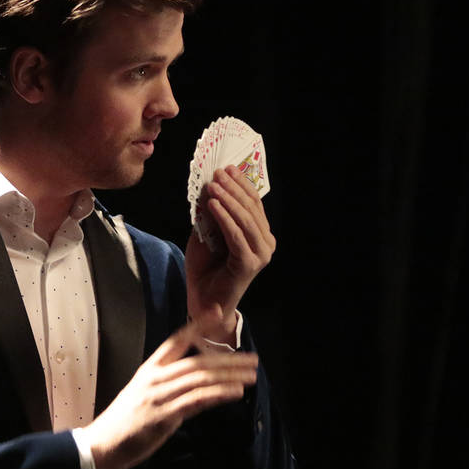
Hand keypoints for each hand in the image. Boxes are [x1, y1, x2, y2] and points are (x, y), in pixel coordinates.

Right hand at [80, 314, 258, 468]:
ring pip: (201, 378)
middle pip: (198, 361)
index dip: (198, 325)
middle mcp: (155, 378)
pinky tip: (235, 392)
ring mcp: (159, 396)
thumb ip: (167, 384)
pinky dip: (218, 394)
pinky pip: (196, 400)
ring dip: (229, 376)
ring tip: (251, 376)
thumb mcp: (143, 394)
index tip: (216, 312)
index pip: (177, 340)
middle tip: (253, 359)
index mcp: (150, 369)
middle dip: (228, 359)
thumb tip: (194, 382)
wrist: (100, 446)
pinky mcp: (163, 416)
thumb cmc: (124, 422)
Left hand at [186, 165, 275, 343]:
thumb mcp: (207, 232)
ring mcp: (260, 255)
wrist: (203, 300)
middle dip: (234, 188)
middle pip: (252, 208)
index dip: (241, 184)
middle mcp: (265, 243)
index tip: (227, 168)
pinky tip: (212, 205)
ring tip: (213, 186)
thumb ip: (212, 213)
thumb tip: (211, 185)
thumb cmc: (206, 267)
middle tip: (219, 173)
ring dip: (228, 200)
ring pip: (246, 220)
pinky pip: (236, 236)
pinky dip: (224, 218)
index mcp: (259, 234)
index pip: (254, 203)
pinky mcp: (249, 264)